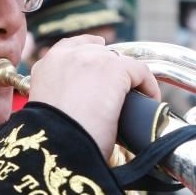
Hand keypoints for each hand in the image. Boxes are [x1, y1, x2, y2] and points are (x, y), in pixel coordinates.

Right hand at [29, 35, 158, 156]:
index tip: (100, 65)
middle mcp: (67, 56)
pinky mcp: (114, 68)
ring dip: (127, 78)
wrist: (56, 146)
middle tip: (120, 88)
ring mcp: (91, 59)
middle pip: (98, 52)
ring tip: (136, 100)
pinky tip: (149, 101)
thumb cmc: (50, 140)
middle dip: (110, 67)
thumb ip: (57, 99)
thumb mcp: (46, 110)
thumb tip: (78, 109)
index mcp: (46, 66)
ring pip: (119, 61)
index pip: (70, 48)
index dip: (89, 55)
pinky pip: (139, 71)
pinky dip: (148, 86)